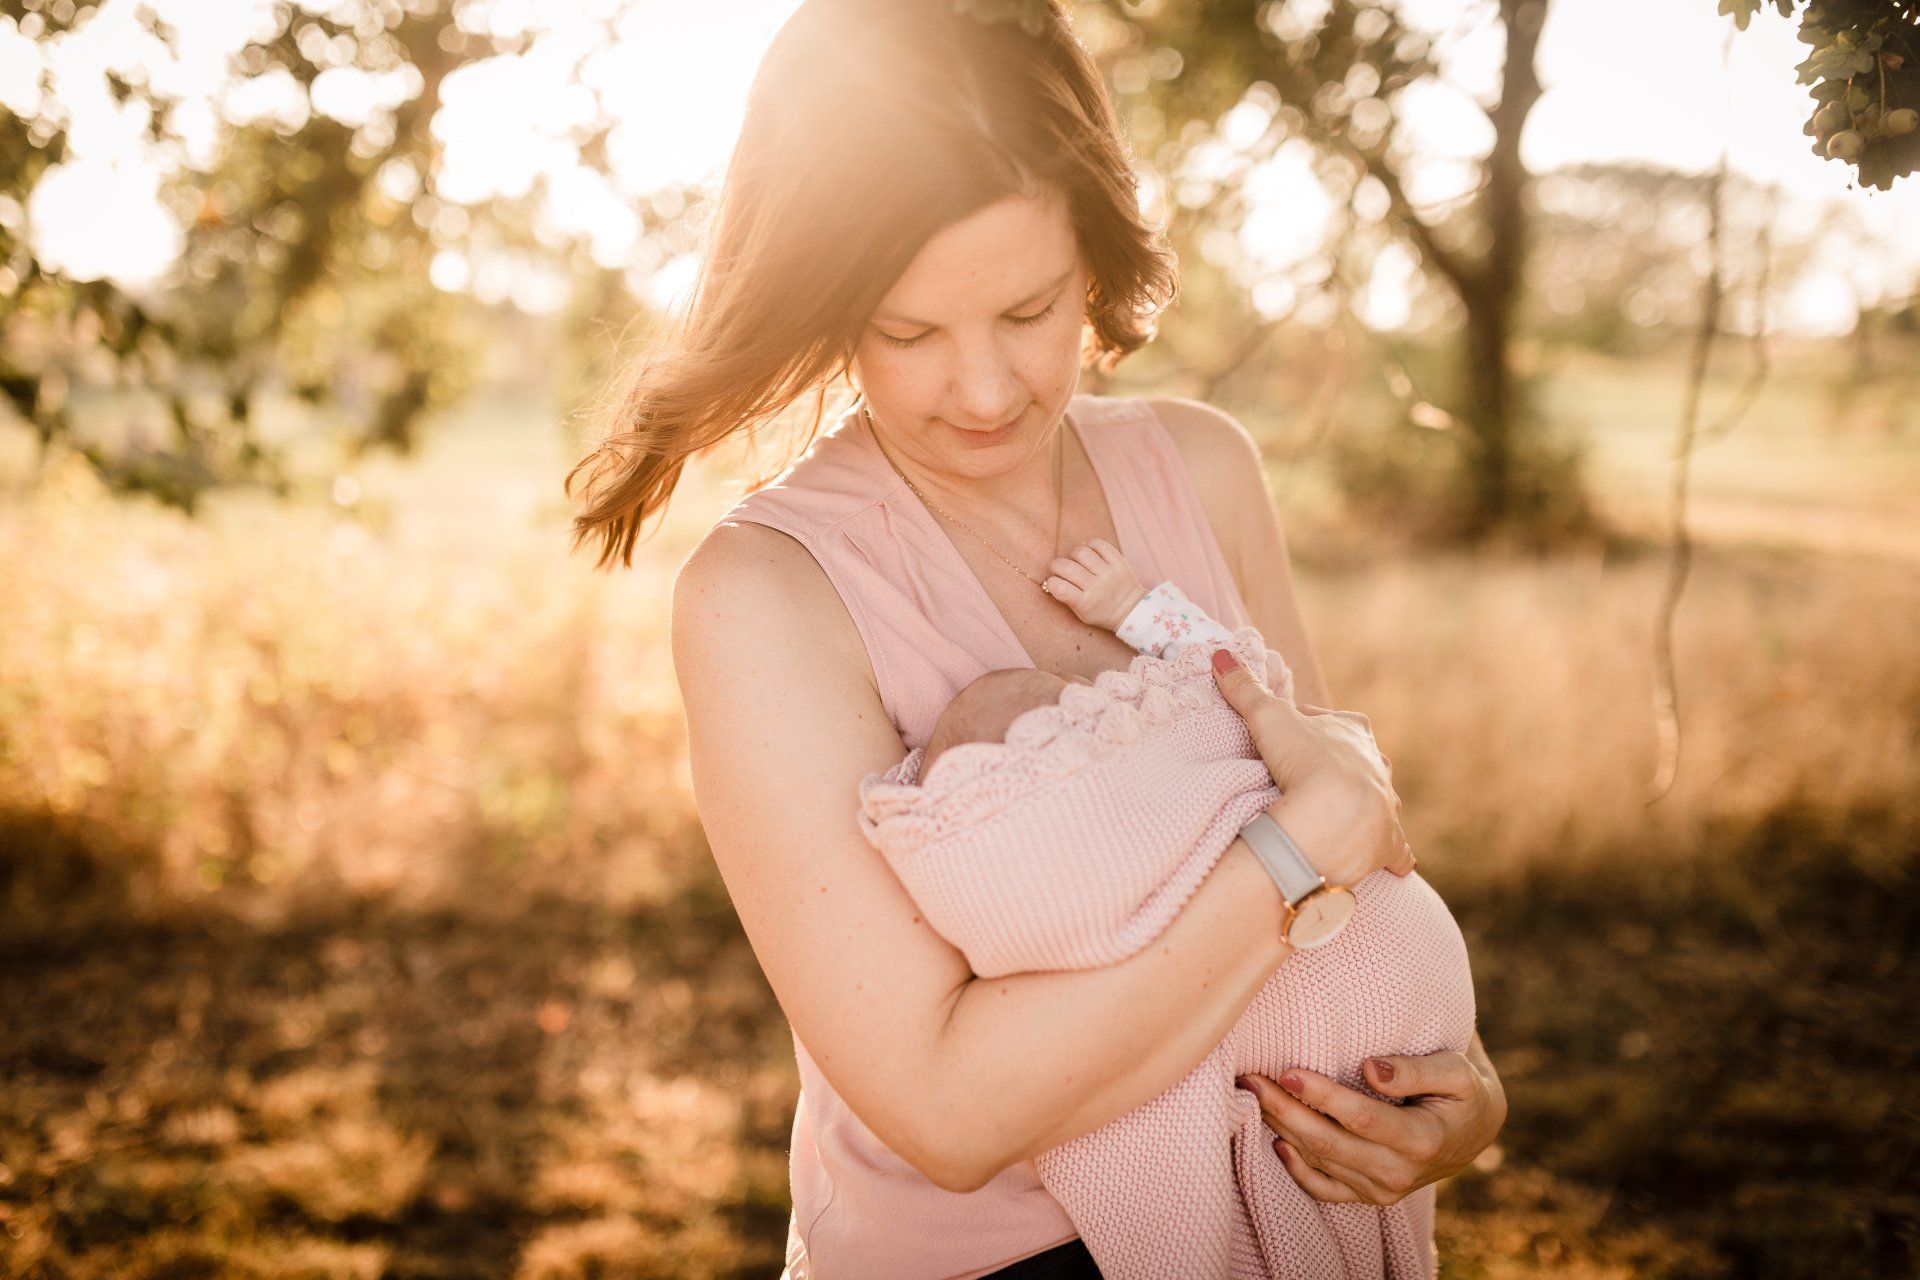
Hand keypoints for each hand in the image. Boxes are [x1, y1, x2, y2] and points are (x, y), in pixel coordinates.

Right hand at [1044, 539, 1146, 630]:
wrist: (1131, 610)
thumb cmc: (1100, 612)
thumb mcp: (1081, 613)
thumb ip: (1065, 597)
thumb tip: (1050, 578)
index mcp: (1085, 603)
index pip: (1059, 587)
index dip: (1051, 581)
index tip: (1054, 582)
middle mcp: (1097, 587)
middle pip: (1067, 567)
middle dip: (1056, 565)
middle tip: (1060, 569)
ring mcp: (1109, 573)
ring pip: (1081, 552)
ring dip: (1073, 554)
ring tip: (1076, 561)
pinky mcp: (1119, 561)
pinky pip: (1099, 544)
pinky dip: (1089, 545)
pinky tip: (1089, 553)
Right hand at [1211, 648, 1413, 885]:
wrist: (1336, 816)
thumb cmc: (1307, 760)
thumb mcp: (1268, 717)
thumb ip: (1246, 689)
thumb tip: (1221, 655)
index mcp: (1355, 732)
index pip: (1332, 722)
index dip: (1310, 728)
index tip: (1288, 738)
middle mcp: (1378, 766)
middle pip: (1360, 761)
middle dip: (1342, 767)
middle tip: (1312, 779)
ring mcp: (1386, 806)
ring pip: (1380, 800)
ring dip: (1364, 806)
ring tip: (1340, 816)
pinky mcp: (1388, 843)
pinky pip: (1397, 849)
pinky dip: (1394, 854)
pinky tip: (1393, 863)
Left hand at [1237, 1044, 1507, 1204]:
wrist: (1473, 1130)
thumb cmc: (1462, 1090)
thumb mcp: (1456, 1071)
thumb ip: (1416, 1070)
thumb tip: (1371, 1068)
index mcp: (1422, 1139)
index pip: (1362, 1118)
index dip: (1322, 1096)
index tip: (1288, 1071)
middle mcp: (1399, 1172)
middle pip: (1329, 1143)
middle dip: (1284, 1110)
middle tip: (1250, 1077)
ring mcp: (1382, 1189)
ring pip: (1320, 1162)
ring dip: (1281, 1129)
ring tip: (1250, 1094)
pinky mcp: (1369, 1196)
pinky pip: (1325, 1190)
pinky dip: (1298, 1170)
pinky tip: (1277, 1142)